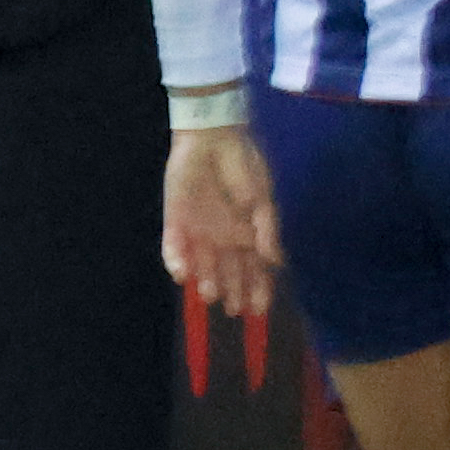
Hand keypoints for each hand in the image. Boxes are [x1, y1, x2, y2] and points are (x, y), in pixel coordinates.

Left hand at [160, 125, 279, 328]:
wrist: (215, 138)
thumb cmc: (245, 166)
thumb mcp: (263, 198)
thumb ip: (268, 230)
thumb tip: (276, 261)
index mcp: (247, 234)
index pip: (255, 269)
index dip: (258, 290)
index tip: (259, 310)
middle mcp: (222, 238)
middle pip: (229, 272)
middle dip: (232, 292)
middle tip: (234, 310)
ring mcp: (198, 231)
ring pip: (201, 265)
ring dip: (206, 281)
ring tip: (211, 294)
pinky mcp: (175, 221)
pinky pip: (173, 247)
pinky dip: (176, 262)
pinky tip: (182, 274)